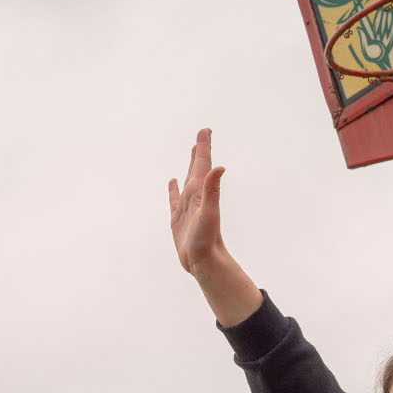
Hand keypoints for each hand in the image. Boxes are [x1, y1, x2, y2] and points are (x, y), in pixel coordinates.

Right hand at [167, 129, 260, 325]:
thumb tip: (220, 167)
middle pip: (197, 167)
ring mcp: (186, 207)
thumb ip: (213, 190)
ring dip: (189, 165)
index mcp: (200, 191)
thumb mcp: (209, 212)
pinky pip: (174, 198)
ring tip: (192, 152)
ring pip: (187, 179)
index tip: (206, 130)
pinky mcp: (178, 218)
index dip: (204, 147)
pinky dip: (172, 189)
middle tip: (203, 135)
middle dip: (200, 151)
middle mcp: (195, 196)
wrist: (204, 262)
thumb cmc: (207, 239)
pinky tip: (172, 182)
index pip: (203, 164)